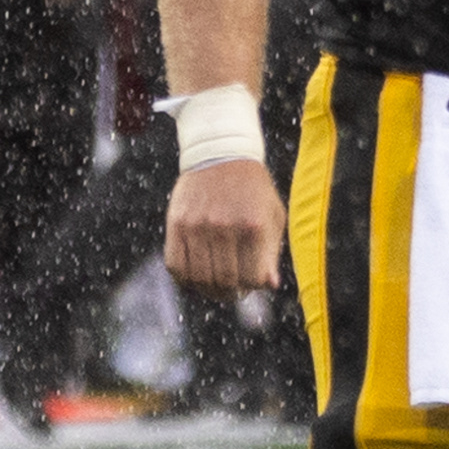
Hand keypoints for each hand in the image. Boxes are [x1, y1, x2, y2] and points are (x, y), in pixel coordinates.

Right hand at [164, 159, 286, 292]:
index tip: (252, 285)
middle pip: (225, 281)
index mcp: (255, 226)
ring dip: (208, 290)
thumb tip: (269, 286)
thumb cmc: (253, 190)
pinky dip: (185, 279)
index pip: (252, 277)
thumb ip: (271, 252)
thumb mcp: (273, 216)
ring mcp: (198, 226)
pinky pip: (175, 265)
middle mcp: (225, 227)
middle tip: (233, 292)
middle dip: (231, 292)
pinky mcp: (177, 224)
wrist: (221, 156)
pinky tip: (195, 278)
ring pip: (199, 277)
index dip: (253, 287)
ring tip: (215, 288)